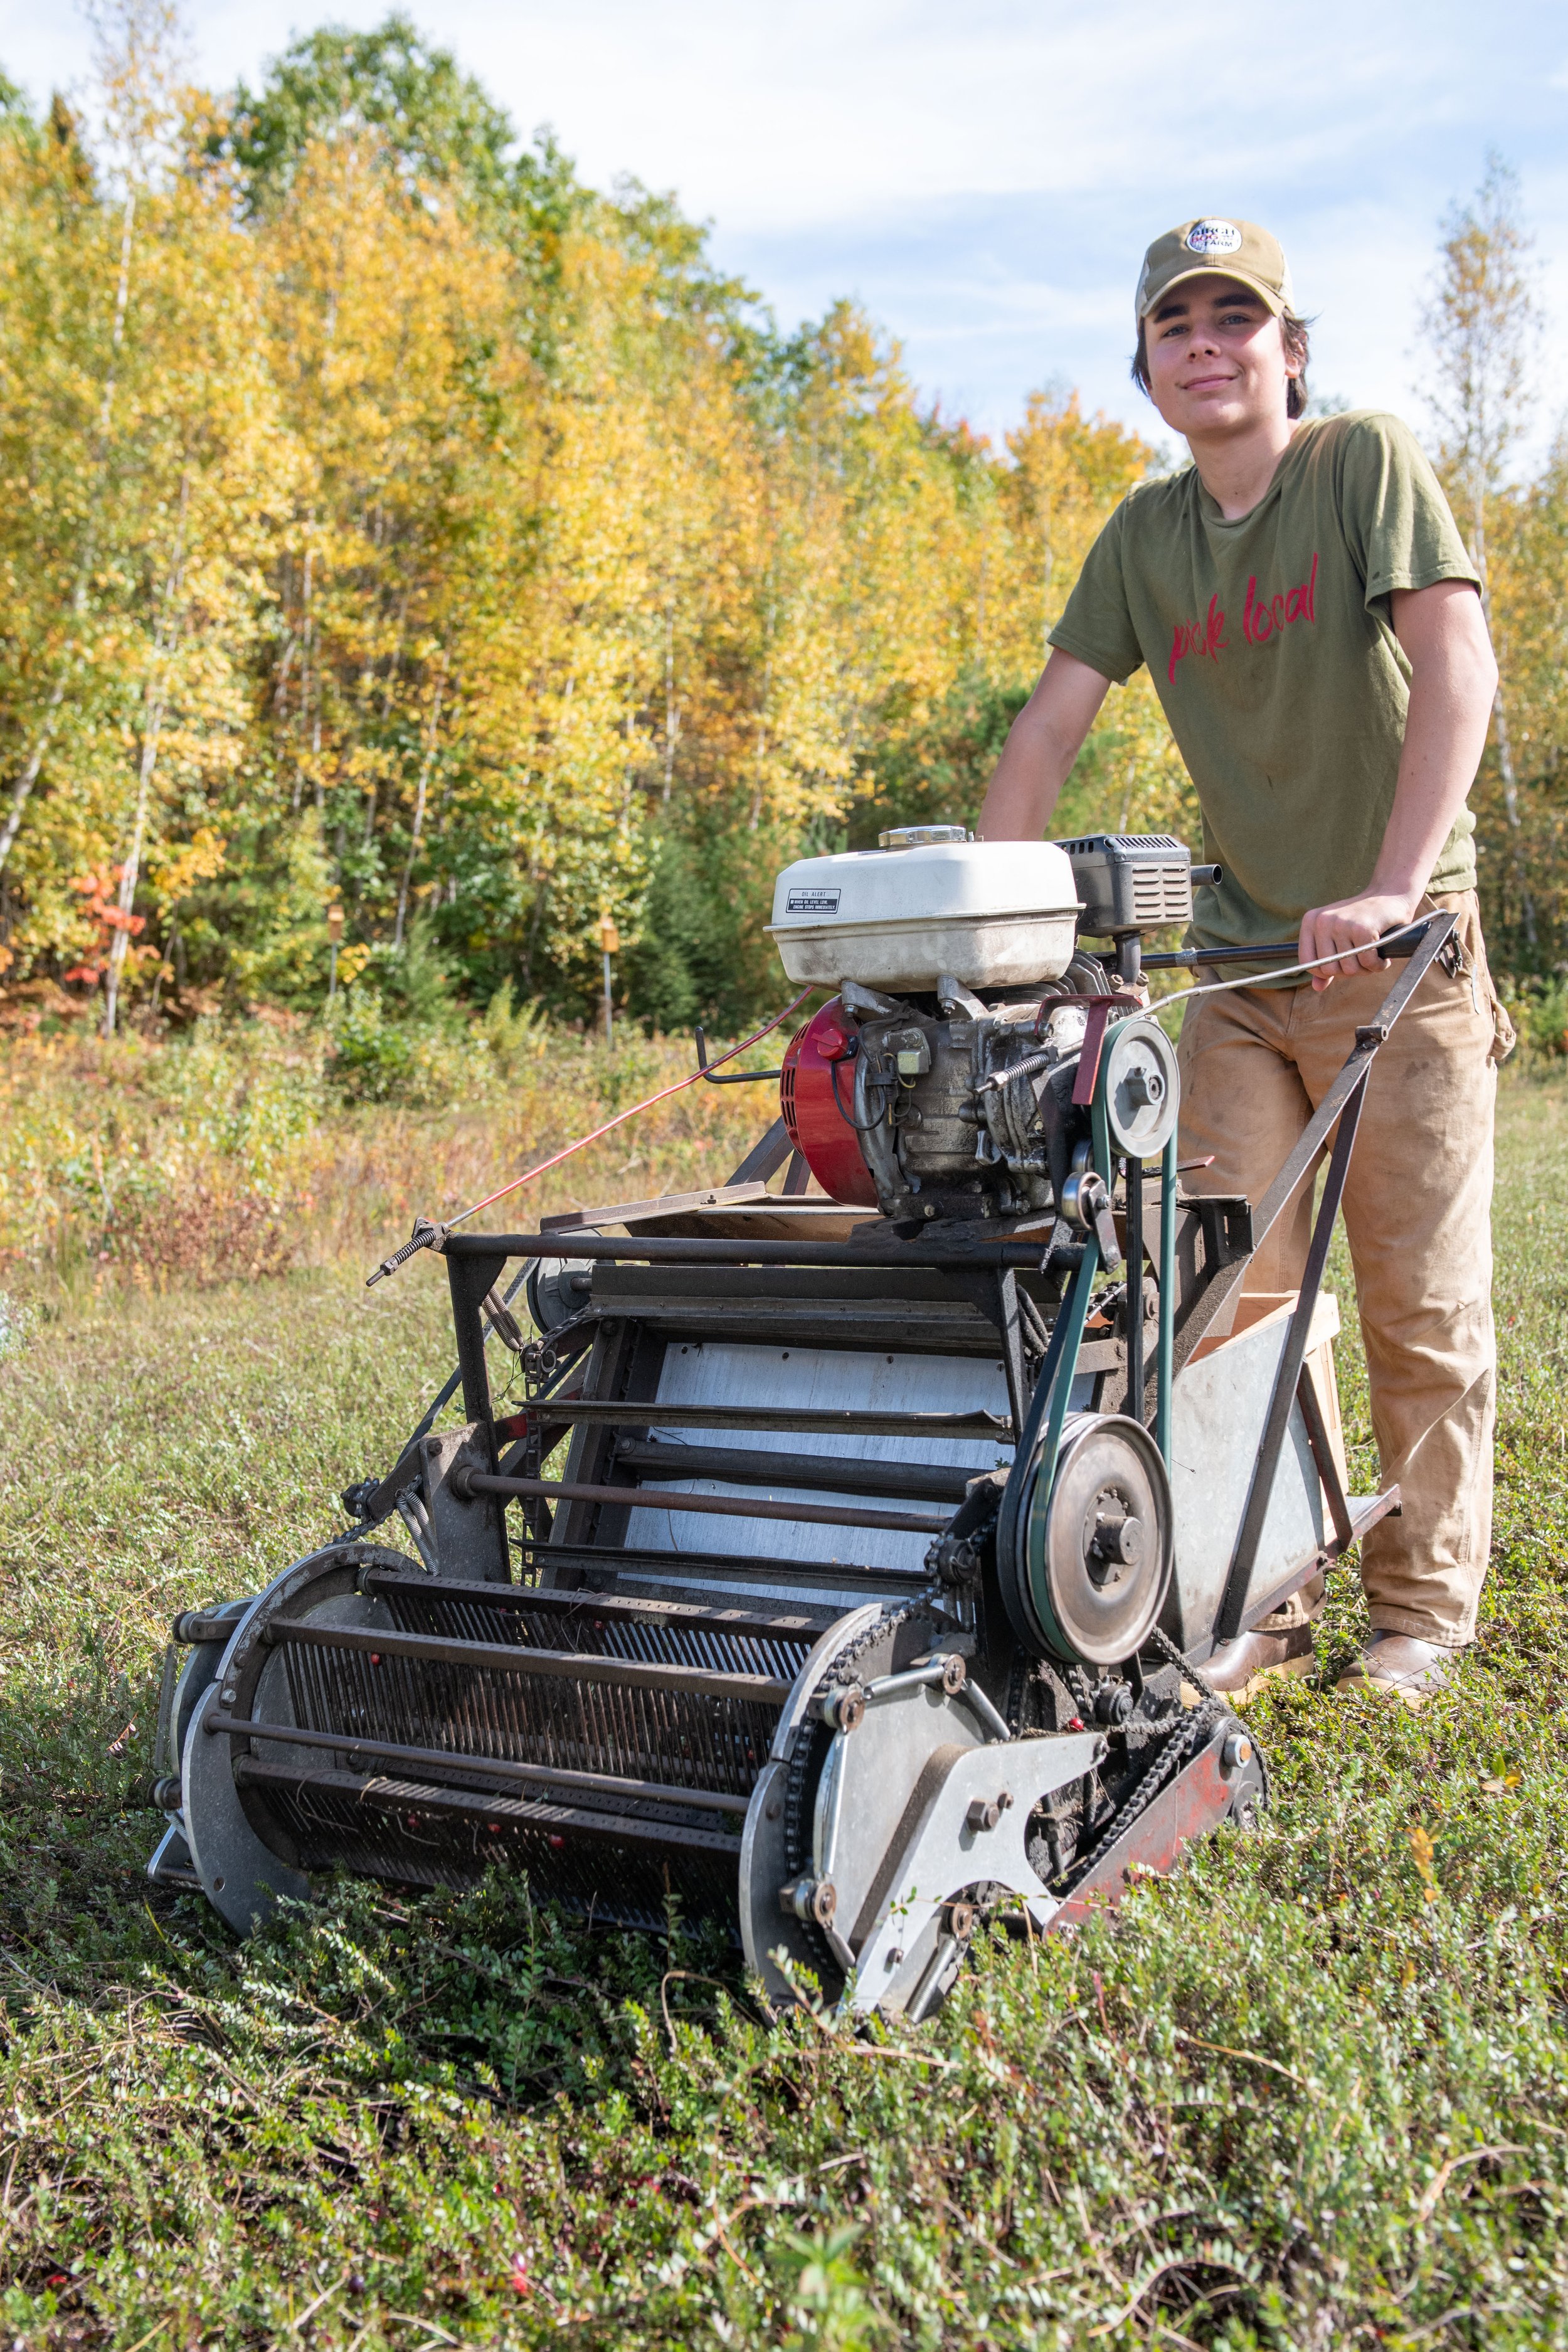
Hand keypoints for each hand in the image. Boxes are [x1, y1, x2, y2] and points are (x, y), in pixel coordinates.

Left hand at [1298, 892, 1420, 992]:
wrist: (1391, 894)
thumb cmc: (1363, 918)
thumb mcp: (1338, 936)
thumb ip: (1326, 961)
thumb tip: (1317, 987)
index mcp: (1311, 921)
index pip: (1307, 962)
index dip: (1325, 971)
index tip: (1342, 965)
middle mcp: (1323, 922)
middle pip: (1330, 969)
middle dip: (1350, 971)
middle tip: (1363, 960)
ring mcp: (1342, 925)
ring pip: (1350, 969)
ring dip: (1366, 969)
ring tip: (1373, 956)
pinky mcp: (1363, 929)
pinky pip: (1368, 963)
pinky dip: (1378, 965)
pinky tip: (1382, 957)